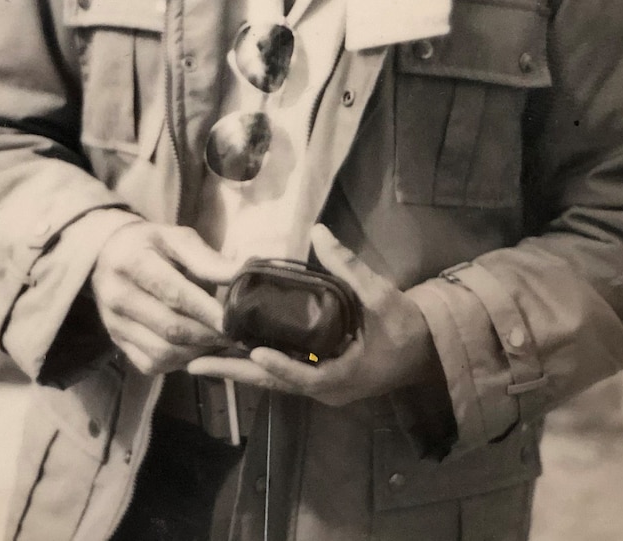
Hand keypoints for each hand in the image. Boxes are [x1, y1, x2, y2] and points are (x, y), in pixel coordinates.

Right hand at [91, 221, 237, 375]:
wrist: (108, 255)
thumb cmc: (151, 244)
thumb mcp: (177, 238)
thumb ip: (207, 260)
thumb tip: (243, 275)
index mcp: (132, 262)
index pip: (174, 293)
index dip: (207, 310)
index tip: (235, 320)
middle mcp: (117, 296)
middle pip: (170, 327)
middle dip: (209, 335)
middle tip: (237, 335)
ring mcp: (114, 324)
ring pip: (162, 352)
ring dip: (198, 352)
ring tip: (222, 342)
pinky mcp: (117, 342)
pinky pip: (152, 364)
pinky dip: (180, 363)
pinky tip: (199, 349)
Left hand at [186, 224, 436, 406]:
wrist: (426, 349)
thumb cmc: (405, 325)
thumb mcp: (381, 295)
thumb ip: (349, 265)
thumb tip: (319, 231)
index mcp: (345, 376)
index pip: (305, 377)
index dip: (280, 366)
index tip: (253, 353)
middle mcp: (328, 390)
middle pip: (275, 384)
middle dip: (236, 373)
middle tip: (196, 363)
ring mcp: (323, 388)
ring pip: (275, 382)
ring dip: (240, 370)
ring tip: (202, 358)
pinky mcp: (320, 379)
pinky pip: (283, 376)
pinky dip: (258, 366)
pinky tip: (233, 352)